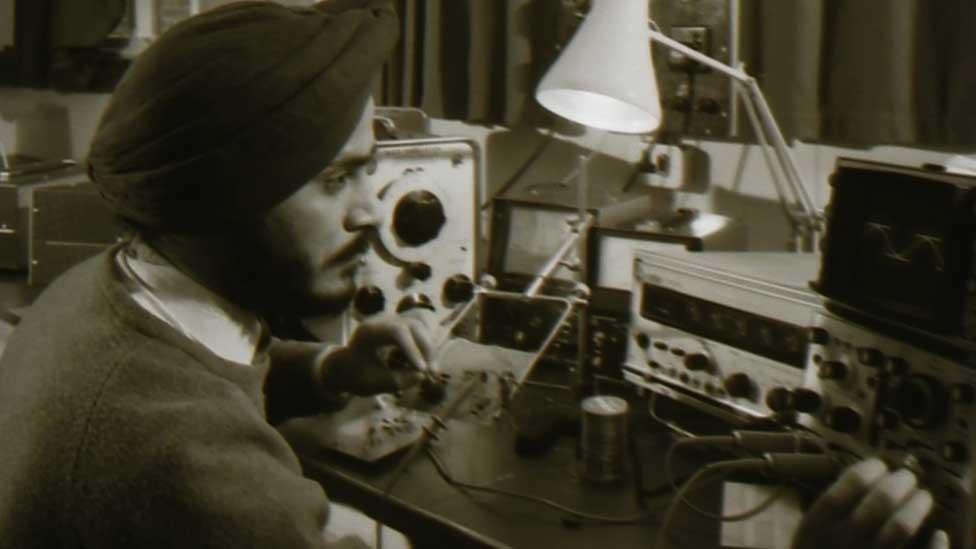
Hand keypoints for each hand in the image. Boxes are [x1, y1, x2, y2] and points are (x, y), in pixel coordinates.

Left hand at [318, 311, 434, 395]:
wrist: (346, 366)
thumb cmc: (355, 374)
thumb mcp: (372, 383)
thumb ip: (395, 380)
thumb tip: (421, 376)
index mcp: (369, 331)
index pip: (396, 331)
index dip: (412, 349)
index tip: (422, 370)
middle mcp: (383, 320)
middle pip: (413, 325)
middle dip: (426, 349)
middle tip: (433, 373)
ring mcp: (393, 321)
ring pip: (421, 328)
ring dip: (429, 349)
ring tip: (432, 372)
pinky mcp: (401, 327)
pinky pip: (420, 333)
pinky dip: (426, 349)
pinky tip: (425, 366)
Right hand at [791, 457, 948, 548]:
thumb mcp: (806, 539)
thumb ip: (826, 514)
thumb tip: (861, 481)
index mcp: (817, 527)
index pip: (846, 487)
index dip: (866, 471)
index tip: (878, 463)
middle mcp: (842, 540)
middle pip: (878, 501)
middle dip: (898, 482)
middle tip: (908, 476)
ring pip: (900, 526)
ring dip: (916, 506)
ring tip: (923, 497)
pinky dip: (935, 546)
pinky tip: (940, 535)